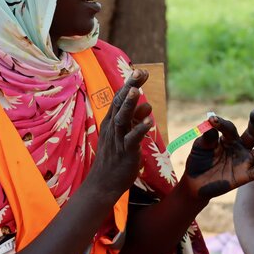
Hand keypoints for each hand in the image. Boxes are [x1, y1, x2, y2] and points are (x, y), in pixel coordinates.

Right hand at [87, 69, 152, 197]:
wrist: (104, 183)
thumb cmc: (115, 157)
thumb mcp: (126, 134)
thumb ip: (136, 119)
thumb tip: (147, 105)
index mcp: (112, 121)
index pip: (120, 97)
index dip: (130, 83)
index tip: (141, 70)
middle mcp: (113, 127)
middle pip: (120, 103)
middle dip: (129, 87)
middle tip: (139, 72)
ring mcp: (118, 139)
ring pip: (122, 119)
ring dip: (129, 105)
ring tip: (136, 91)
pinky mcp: (126, 152)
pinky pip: (132, 139)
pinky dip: (140, 129)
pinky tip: (149, 121)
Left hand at [181, 110, 253, 200]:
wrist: (195, 184)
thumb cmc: (198, 161)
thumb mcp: (199, 147)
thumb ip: (206, 138)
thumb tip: (211, 125)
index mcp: (229, 139)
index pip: (229, 128)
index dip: (221, 124)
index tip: (212, 121)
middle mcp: (240, 148)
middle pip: (253, 135)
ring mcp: (244, 161)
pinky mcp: (245, 176)